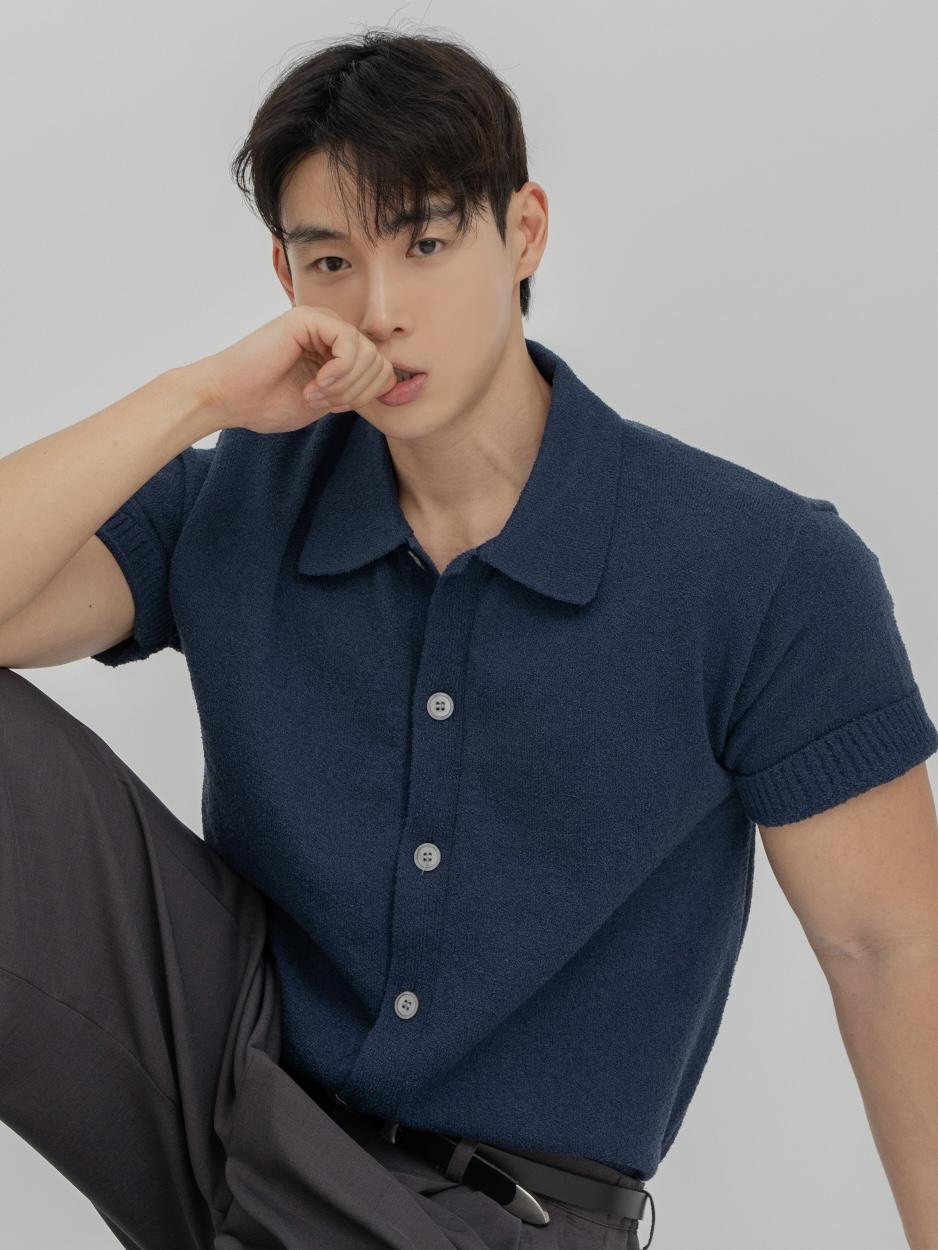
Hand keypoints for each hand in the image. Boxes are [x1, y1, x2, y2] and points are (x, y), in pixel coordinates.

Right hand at [190, 305, 397, 432]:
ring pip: (369, 353)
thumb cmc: (265, 402)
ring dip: (346, 384)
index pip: (381, 369)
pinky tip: (316, 383)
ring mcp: (320, 321)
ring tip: (316, 394)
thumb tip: (388, 384)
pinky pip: (350, 342)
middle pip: (380, 362)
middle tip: (324, 401)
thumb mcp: (324, 402)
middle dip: (357, 392)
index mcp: (336, 351)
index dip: (365, 396)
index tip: (335, 408)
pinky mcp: (309, 318)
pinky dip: (339, 371)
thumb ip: (352, 390)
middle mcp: (331, 332)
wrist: (227, 398)